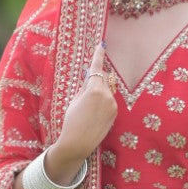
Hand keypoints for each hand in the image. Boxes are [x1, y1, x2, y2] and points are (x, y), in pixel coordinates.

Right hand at [50, 45, 117, 177]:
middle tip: (85, 91)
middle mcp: (107, 95)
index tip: (101, 45)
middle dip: (96, 79)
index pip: (97, 68)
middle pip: (103, 79)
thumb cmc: (72, 121)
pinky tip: (93, 114)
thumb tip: (90, 77)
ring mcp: (113, 104)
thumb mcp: (74, 100)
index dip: (98, 56)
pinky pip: (109, 100)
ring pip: (106, 90)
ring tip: (87, 108)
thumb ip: (85, 87)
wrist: (78, 142)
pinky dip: (102, 101)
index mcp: (95, 90)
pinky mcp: (115, 112)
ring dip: (99, 92)